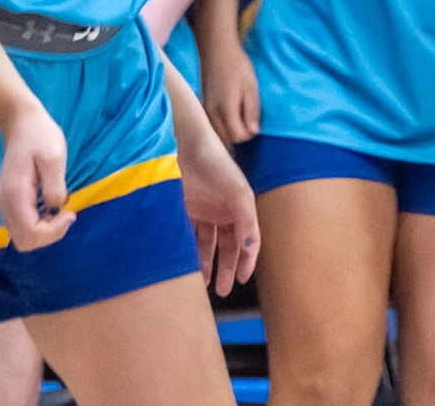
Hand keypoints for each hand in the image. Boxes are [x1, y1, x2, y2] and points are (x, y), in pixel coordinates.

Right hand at [0, 103, 77, 250]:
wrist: (21, 122)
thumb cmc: (40, 136)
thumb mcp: (55, 157)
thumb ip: (55, 187)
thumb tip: (56, 211)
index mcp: (15, 194)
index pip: (30, 233)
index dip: (54, 231)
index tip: (70, 212)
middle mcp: (4, 203)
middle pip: (24, 241)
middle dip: (49, 234)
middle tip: (65, 213)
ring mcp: (3, 203)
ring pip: (22, 237)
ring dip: (44, 231)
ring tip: (59, 208)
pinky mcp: (8, 201)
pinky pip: (21, 226)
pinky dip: (38, 225)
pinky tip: (49, 206)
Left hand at [177, 131, 259, 294]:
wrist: (185, 145)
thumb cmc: (217, 164)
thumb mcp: (239, 193)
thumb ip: (247, 222)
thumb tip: (251, 249)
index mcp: (240, 208)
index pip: (247, 241)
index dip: (246, 261)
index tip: (241, 280)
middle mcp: (222, 211)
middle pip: (226, 247)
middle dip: (225, 269)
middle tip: (222, 290)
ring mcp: (202, 211)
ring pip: (205, 245)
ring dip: (205, 264)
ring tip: (203, 283)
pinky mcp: (183, 210)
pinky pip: (187, 236)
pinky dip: (188, 251)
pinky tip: (186, 265)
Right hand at [200, 43, 260, 145]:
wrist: (216, 48)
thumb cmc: (237, 65)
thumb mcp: (251, 86)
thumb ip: (252, 110)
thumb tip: (254, 132)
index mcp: (226, 109)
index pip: (238, 136)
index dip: (249, 134)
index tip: (255, 124)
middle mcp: (212, 112)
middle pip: (226, 139)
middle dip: (239, 136)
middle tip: (248, 122)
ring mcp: (205, 109)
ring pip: (217, 134)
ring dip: (229, 133)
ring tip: (240, 121)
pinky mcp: (203, 105)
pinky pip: (211, 125)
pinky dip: (220, 127)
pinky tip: (229, 118)